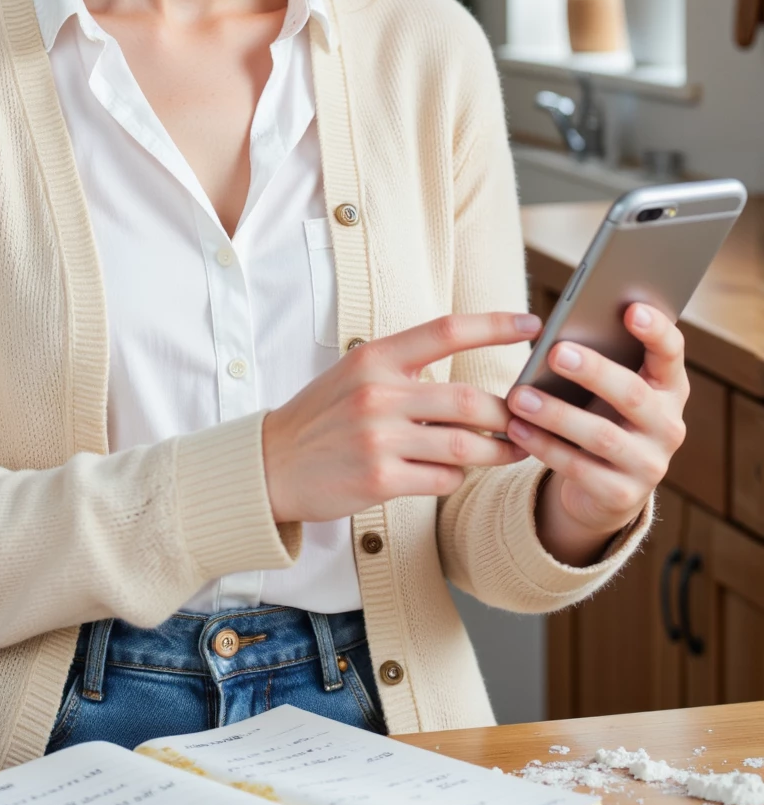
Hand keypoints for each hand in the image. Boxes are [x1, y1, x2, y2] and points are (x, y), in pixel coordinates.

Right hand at [262, 312, 542, 523]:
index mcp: (375, 358)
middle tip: (529, 416)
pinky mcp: (379, 480)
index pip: (445, 331)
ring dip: (498, 450)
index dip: (494, 325)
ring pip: (466, 444)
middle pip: (470, 399)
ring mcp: (378, 438)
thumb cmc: (324, 417)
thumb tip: (474, 375)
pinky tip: (453, 472)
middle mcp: (377, 393)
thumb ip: (408, 369)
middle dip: (509, 412)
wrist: (271, 464)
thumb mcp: (357, 374)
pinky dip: (458, 476)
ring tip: (513, 449)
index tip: (533, 323)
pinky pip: (443, 478)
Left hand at [505, 302, 688, 564]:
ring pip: (602, 435)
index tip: (630, 309)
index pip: (671, 353)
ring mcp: (650, 464)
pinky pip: (580, 468)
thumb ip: (597, 361)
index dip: (655, 331)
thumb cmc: (602, 415)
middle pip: (632, 393)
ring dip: (556, 414)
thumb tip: (556, 336)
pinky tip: (517, 429)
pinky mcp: (622, 495)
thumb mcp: (606, 390)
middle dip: (593, 371)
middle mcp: (668, 425)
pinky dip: (545, 446)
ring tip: (519, 396)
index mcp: (668, 387)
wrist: (605, 489)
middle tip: (554, 351)